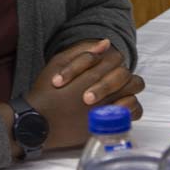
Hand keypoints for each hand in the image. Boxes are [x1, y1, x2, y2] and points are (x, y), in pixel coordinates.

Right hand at [22, 43, 144, 150]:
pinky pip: (130, 117)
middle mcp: (102, 94)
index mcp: (91, 76)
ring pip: (133, 96)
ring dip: (128, 93)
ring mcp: (106, 111)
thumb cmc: (45, 92)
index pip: (118, 62)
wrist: (36, 123)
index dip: (114, 63)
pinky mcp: (105, 127)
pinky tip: (118, 108)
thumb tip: (106, 43)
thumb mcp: (58, 63)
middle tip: (113, 82)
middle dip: (123, 78)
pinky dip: (129, 111)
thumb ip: (83, 51)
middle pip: (129, 79)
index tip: (105, 69)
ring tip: (117, 95)